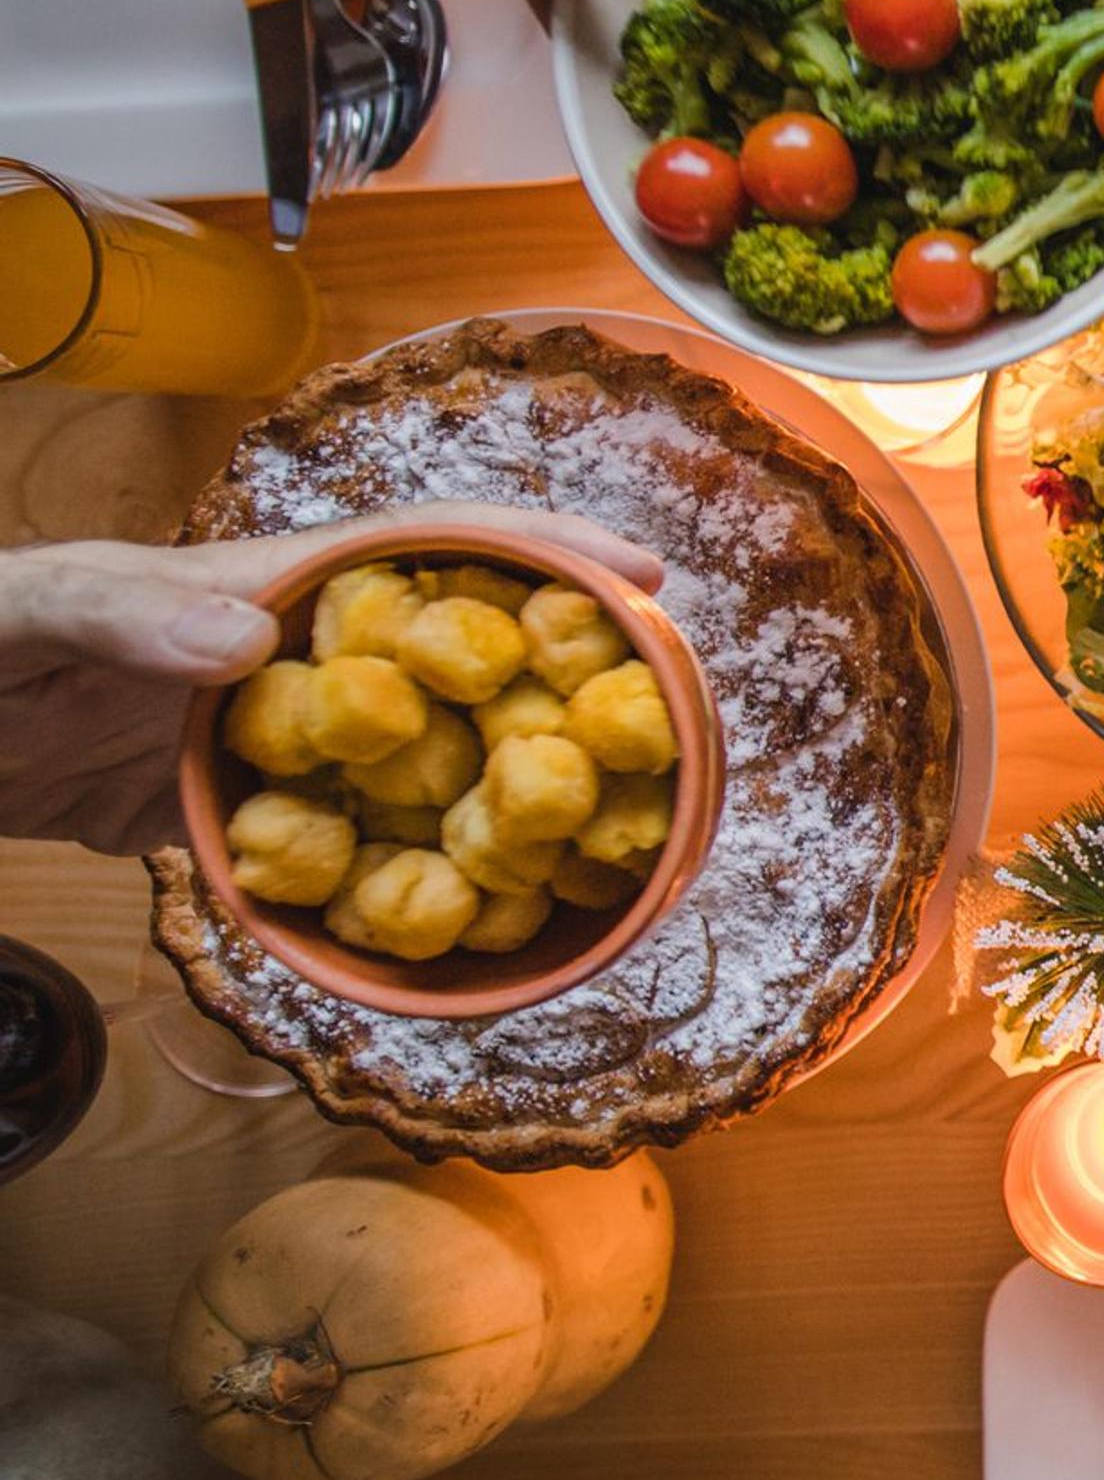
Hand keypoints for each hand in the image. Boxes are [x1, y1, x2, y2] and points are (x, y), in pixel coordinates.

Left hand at [0, 504, 666, 855]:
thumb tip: (256, 639)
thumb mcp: (29, 609)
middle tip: (663, 732)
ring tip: (595, 835)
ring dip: (499, 797)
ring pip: (417, 760)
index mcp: (263, 585)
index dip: (545, 552)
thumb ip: (130, 610)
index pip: (429, 550)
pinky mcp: (230, 818)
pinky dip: (400, 890)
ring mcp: (268, 741)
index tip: (646, 578)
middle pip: (454, 660)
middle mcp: (290, 658)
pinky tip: (452, 929)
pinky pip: (343, 851)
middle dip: (565, 682)